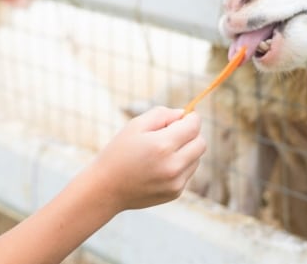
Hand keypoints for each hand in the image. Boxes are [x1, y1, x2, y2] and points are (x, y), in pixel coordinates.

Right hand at [86, 106, 206, 212]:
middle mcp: (173, 165)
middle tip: (173, 134)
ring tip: (162, 153)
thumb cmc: (119, 152)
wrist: (105, 189)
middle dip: (191, 134)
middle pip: (201, 143)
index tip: (184, 117)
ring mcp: (176, 182)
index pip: (194, 126)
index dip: (191, 118)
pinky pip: (188, 172)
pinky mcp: (175, 193)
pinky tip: (160, 167)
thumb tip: (184, 115)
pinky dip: (180, 166)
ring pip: (197, 158)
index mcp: (163, 145)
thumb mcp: (136, 125)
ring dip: (187, 151)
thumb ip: (163, 114)